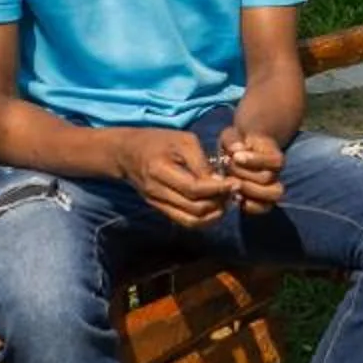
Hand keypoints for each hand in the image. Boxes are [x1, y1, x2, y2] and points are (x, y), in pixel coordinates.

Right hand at [111, 129, 231, 226]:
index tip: (235, 182)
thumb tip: (219, 182)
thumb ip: (200, 161)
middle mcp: (157, 191)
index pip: (194, 188)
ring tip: (226, 201)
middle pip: (194, 207)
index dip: (218, 188)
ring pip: (191, 220)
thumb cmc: (158, 140)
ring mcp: (158, 203)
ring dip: (213, 214)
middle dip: (219, 202)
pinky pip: (184, 222)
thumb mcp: (182, 140)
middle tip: (233, 191)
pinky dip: (203, 220)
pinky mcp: (160, 209)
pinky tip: (214, 208)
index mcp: (160, 169)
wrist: (127, 153)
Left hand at [215, 126, 287, 212]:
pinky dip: (250, 205)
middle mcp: (276, 174)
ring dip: (249, 190)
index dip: (255, 160)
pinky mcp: (263, 201)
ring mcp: (271, 188)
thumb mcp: (232, 137)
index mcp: (274, 157)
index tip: (235, 156)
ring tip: (232, 184)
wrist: (237, 157)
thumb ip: (233, 141)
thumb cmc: (236, 145)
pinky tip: (235, 196)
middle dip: (244, 173)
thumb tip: (236, 149)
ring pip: (273, 195)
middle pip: (268, 178)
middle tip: (228, 168)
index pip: (275, 161)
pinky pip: (264, 208)